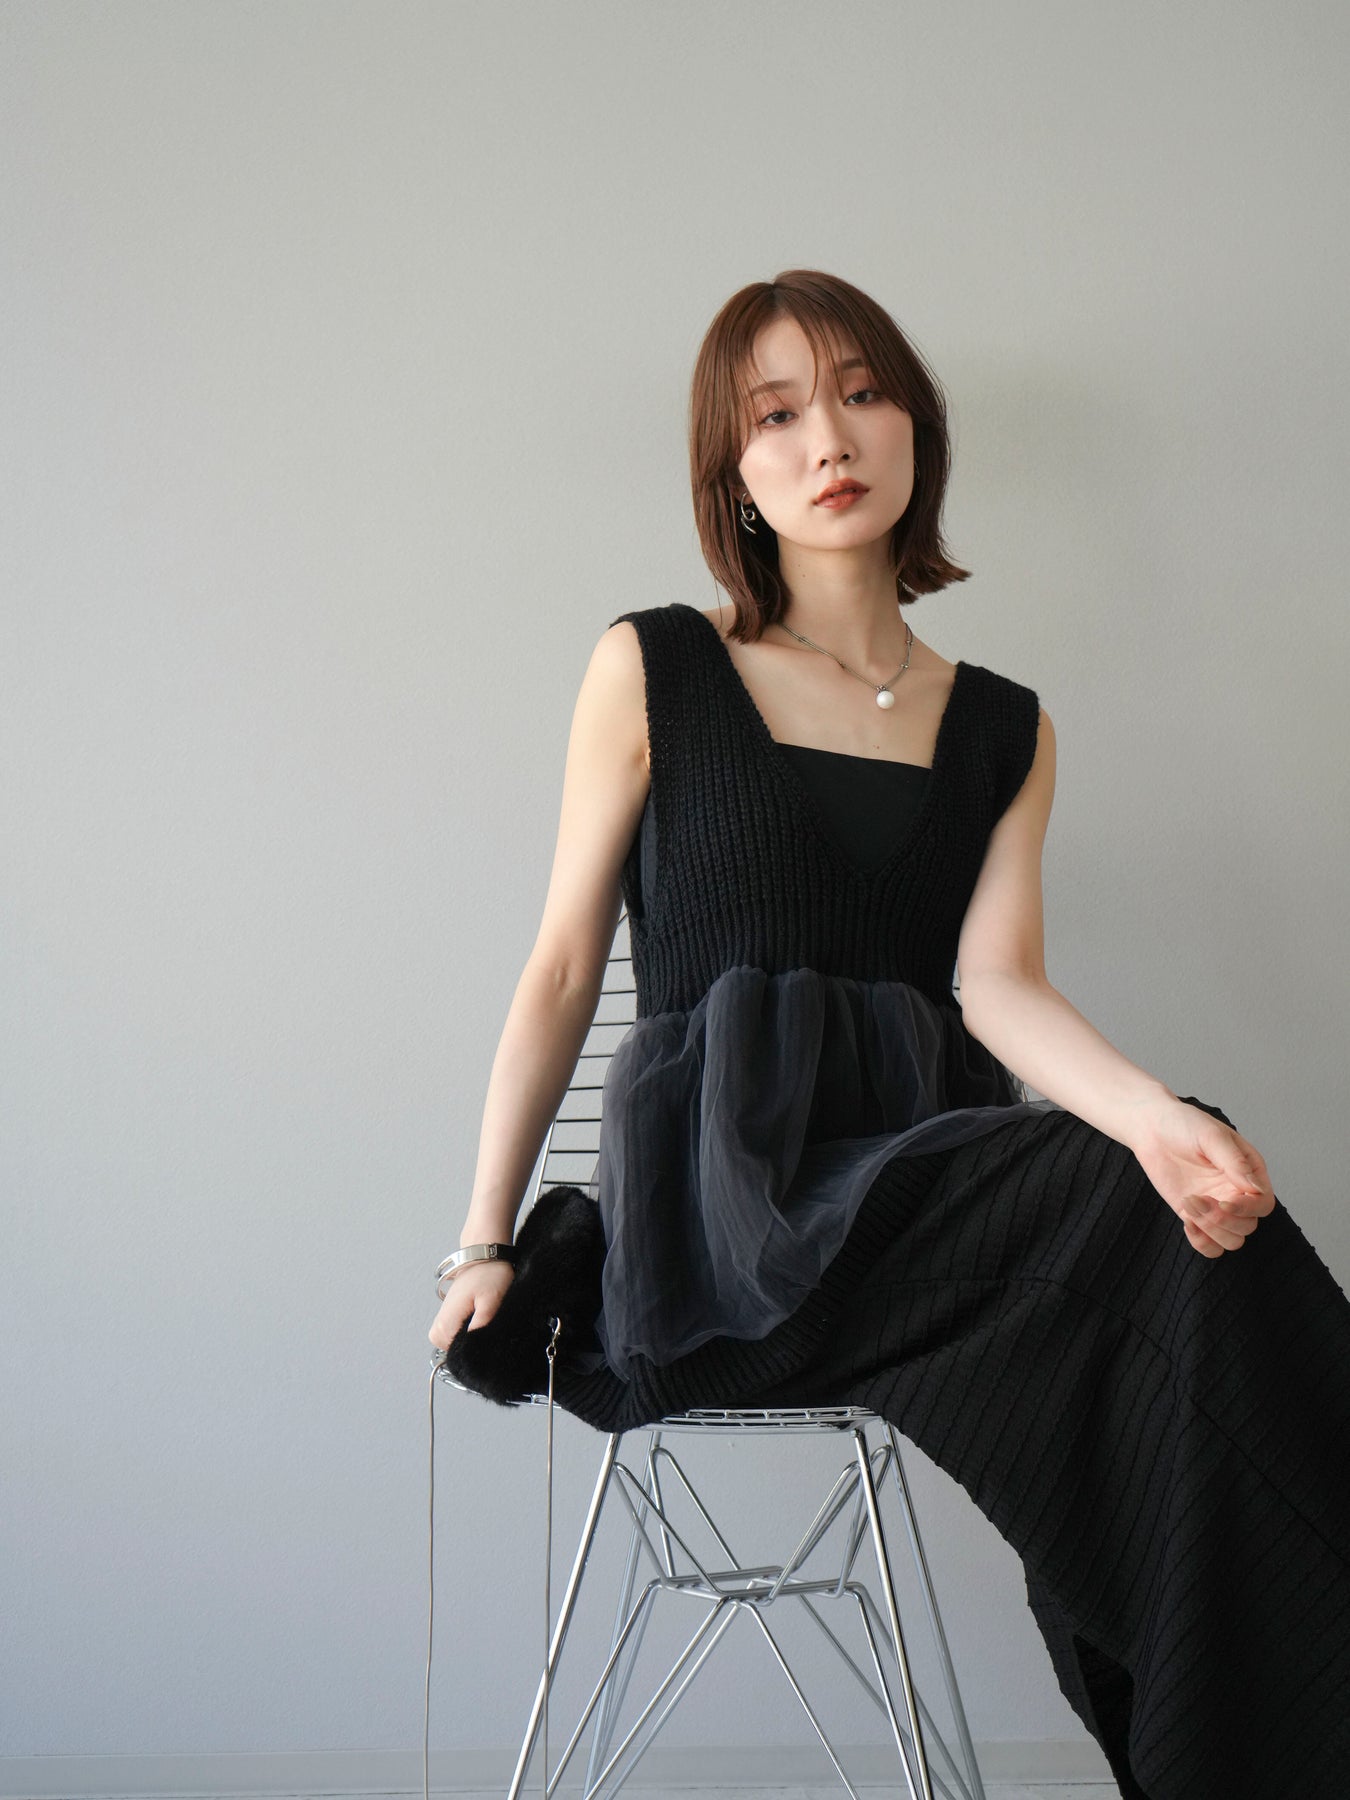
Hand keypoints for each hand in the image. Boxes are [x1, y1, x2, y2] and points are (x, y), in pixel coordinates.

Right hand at [428, 1261, 515, 1351]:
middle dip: (475, 1343)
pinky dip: (470, 1332)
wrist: (483, 1257)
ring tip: (484, 1316)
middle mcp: (439, 1327)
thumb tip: (475, 1348)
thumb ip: (482, 1325)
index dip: (477, 1349)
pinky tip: (480, 1318)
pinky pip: (457, 1337)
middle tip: (488, 1321)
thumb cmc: (489, 1274)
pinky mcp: (448, 1320)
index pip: (459, 1356)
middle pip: (458, 1353)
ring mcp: (442, 1324)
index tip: (488, 1334)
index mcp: (445, 1324)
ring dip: (473, 1337)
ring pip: (458, 1346)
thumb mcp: (491, 1299)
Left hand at [1125, 1097, 1275, 1257]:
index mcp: (1249, 1171)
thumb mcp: (1211, 1136)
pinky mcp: (1197, 1215)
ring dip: (1210, 1229)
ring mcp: (1217, 1206)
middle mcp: (1238, 1192)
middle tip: (1197, 1199)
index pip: (1263, 1203)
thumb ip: (1235, 1162)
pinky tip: (1187, 1222)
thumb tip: (1255, 1188)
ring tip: (1188, 1203)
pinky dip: (1202, 1243)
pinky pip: (1212, 1246)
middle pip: (1248, 1226)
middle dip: (1223, 1219)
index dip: (1246, 1208)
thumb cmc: (1184, 1124)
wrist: (1152, 1128)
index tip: (1223, 1201)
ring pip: (1232, 1240)